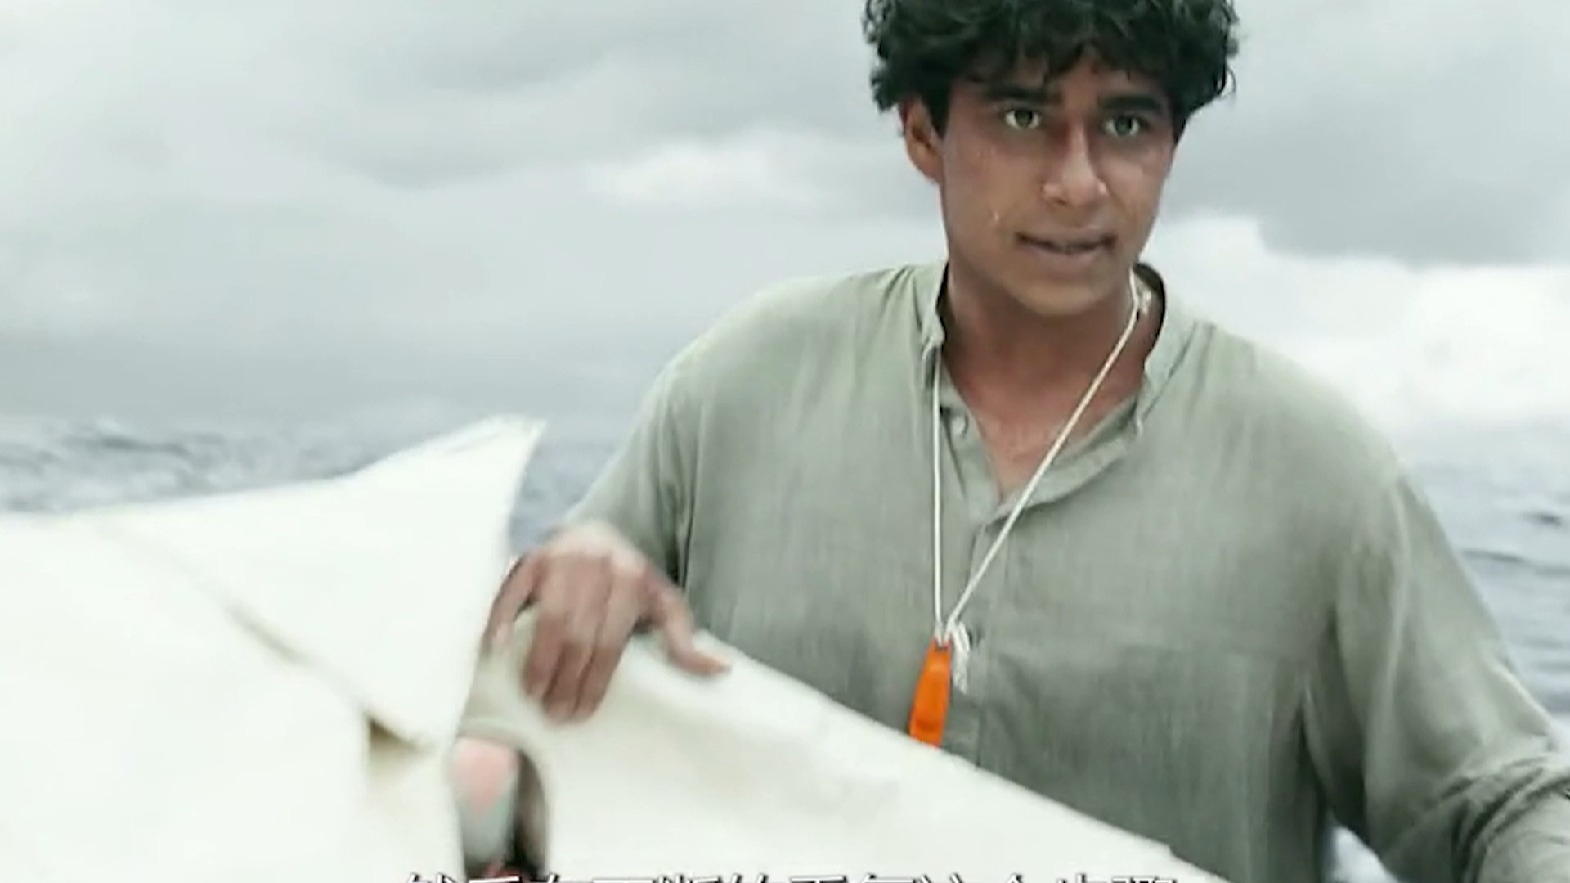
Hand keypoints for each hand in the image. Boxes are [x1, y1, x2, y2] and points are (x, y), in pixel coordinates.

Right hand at [483, 521, 727, 719]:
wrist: (596, 534)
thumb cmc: (630, 581)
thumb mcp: (663, 604)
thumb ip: (684, 640)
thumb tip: (720, 671)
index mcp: (630, 578)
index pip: (609, 641)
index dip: (594, 681)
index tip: (581, 712)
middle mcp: (596, 565)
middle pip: (578, 635)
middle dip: (566, 680)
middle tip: (556, 713)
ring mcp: (560, 559)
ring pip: (548, 619)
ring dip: (538, 662)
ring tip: (534, 694)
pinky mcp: (530, 558)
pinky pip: (512, 592)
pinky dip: (501, 619)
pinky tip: (494, 648)